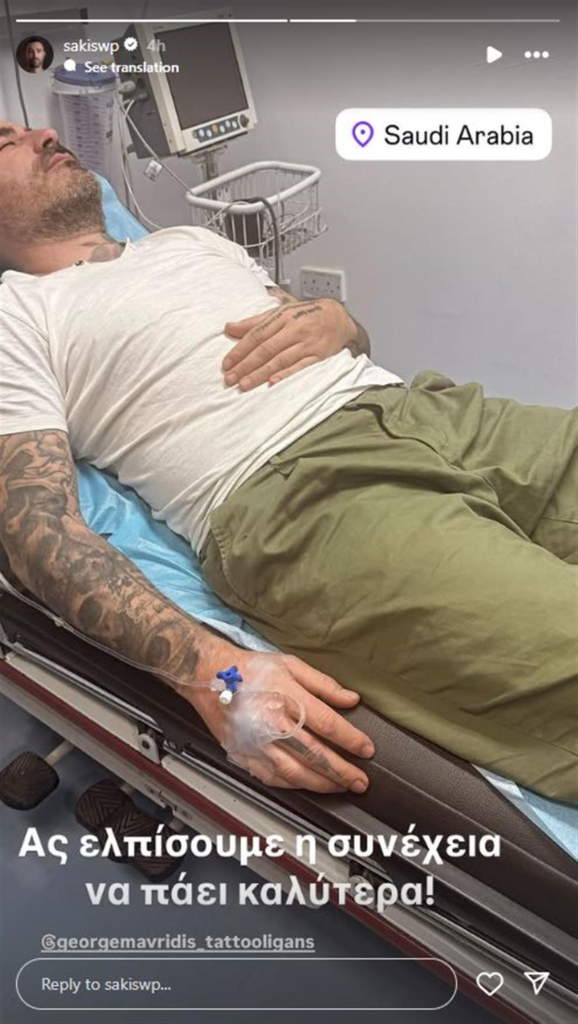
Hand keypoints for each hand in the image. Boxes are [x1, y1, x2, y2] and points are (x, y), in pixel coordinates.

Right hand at [182, 643, 373, 793]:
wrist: (207, 677)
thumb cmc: (249, 669)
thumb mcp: (290, 665)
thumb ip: (323, 684)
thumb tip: (351, 699)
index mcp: (286, 697)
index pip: (327, 723)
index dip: (350, 739)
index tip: (366, 749)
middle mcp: (271, 723)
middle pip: (314, 754)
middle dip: (341, 771)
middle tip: (360, 781)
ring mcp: (256, 743)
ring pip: (295, 772)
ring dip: (322, 784)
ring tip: (341, 787)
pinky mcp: (243, 755)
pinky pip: (273, 778)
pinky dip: (294, 785)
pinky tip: (309, 785)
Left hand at [222, 297, 356, 390]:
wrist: (338, 316)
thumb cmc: (306, 314)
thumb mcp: (280, 312)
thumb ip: (254, 322)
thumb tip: (229, 328)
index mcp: (282, 317)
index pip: (256, 334)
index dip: (240, 350)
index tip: (226, 364)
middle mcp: (293, 329)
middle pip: (265, 349)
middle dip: (246, 365)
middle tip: (230, 379)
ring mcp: (306, 343)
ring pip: (279, 360)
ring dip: (260, 373)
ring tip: (244, 385)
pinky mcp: (318, 355)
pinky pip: (300, 366)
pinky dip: (286, 374)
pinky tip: (272, 382)